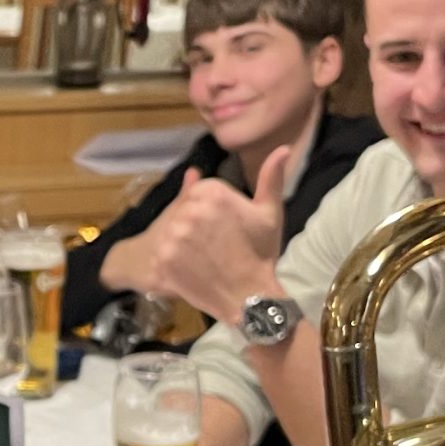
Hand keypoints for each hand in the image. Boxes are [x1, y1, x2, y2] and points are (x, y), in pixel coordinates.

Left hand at [133, 152, 289, 323]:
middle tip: (215, 247)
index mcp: (212, 192)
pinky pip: (161, 255)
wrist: (250, 296)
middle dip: (195, 227)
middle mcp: (189, 210)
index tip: (224, 230)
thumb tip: (283, 149)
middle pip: (183, 212)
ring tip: (203, 259)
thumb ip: (271, 178)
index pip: (198, 193)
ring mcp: (173, 236)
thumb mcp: (269, 212)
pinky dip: (171, 263)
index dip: (210, 212)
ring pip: (172, 233)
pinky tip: (190, 270)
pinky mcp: (162, 260)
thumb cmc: (261, 253)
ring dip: (183, 244)